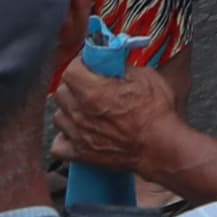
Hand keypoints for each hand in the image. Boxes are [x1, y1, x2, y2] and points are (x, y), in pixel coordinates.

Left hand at [51, 50, 181, 173]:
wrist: (159, 146)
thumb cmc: (156, 113)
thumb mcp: (146, 78)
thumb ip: (123, 68)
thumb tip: (112, 62)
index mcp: (94, 91)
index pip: (70, 70)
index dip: (80, 64)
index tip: (89, 64)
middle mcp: (80, 112)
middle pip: (61, 92)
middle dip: (74, 85)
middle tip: (90, 84)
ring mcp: (77, 134)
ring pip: (58, 116)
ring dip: (69, 110)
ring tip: (86, 109)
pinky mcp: (80, 153)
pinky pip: (58, 144)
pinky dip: (64, 137)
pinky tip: (78, 132)